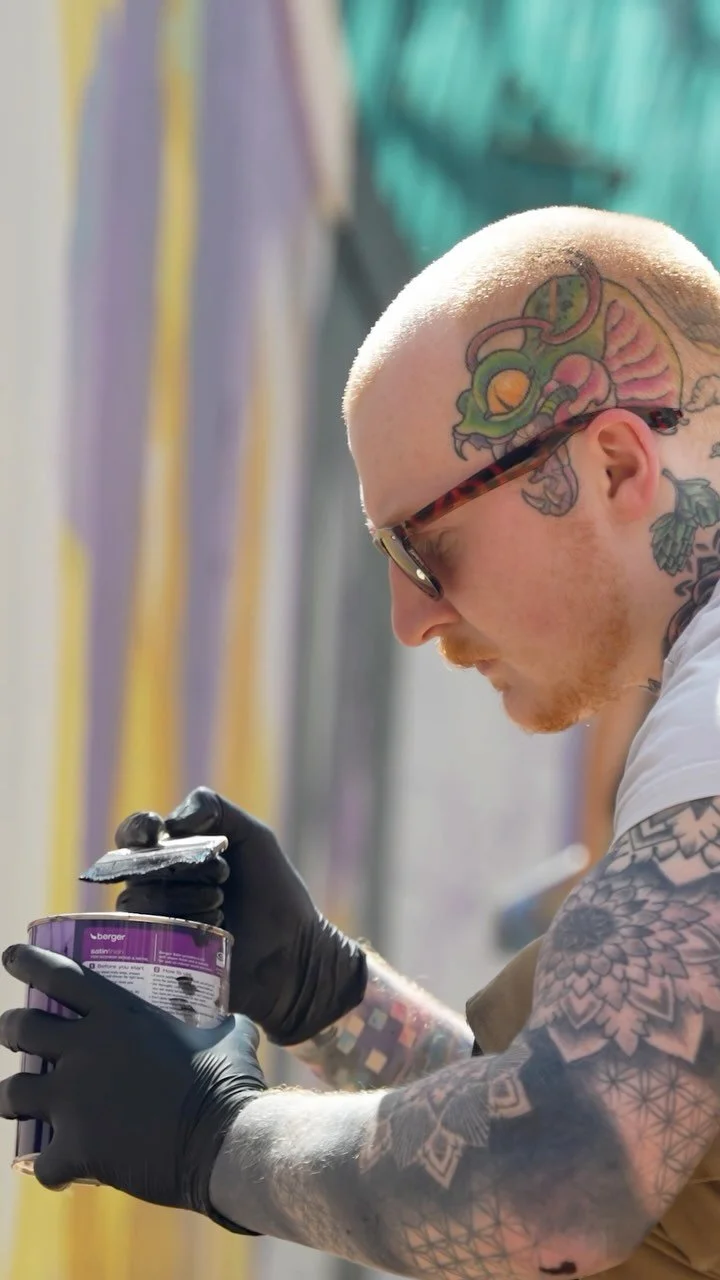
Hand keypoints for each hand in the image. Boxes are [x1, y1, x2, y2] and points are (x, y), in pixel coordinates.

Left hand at [0, 943, 263, 1226]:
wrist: (222, 1140)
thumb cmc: (229, 1082)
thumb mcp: (228, 1037)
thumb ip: (222, 1023)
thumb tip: (236, 1020)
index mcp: (119, 1015)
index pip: (59, 975)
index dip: (27, 962)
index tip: (11, 956)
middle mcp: (85, 1050)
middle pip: (20, 1027)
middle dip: (11, 1028)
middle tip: (16, 1032)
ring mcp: (74, 1101)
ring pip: (12, 1092)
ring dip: (13, 1095)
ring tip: (19, 1100)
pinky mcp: (76, 1148)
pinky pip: (43, 1161)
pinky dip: (52, 1165)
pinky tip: (63, 1168)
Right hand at [112, 788, 366, 1043]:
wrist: (294, 950)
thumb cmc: (274, 891)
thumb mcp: (253, 836)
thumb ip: (214, 808)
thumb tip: (169, 822)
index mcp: (175, 853)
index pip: (134, 834)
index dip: (136, 830)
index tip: (153, 834)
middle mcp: (157, 886)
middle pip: (135, 868)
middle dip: (178, 867)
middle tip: (222, 876)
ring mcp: (155, 923)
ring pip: (136, 901)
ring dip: (181, 898)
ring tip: (220, 905)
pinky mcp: (158, 960)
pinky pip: (144, 938)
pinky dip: (179, 927)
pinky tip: (213, 930)